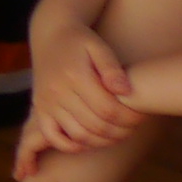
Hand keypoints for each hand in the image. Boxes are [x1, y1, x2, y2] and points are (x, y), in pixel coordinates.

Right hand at [12, 21, 140, 173]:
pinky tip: (90, 140)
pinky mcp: (39, 109)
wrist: (49, 36)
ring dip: (103, 141)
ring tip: (118, 133)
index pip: (108, 109)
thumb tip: (125, 92)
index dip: (129, 118)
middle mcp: (58, 91)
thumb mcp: (98, 47)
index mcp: (75, 76)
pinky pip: (54, 137)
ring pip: (79, 135)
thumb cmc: (80, 41)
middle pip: (96, 125)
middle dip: (121, 131)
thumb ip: (112, 68)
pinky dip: (73, 145)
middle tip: (134, 127)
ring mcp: (47, 103)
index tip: (142, 116)